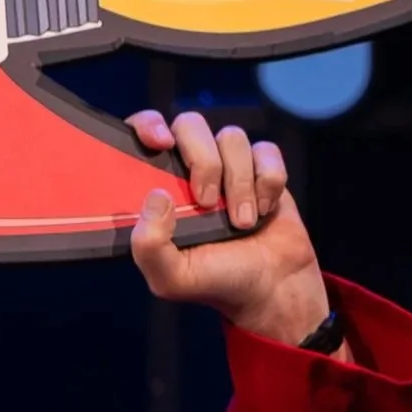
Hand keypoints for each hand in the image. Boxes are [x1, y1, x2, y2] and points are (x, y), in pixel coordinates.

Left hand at [125, 110, 333, 347]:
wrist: (269, 287)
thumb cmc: (214, 282)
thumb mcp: (170, 277)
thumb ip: (149, 245)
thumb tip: (156, 195)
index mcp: (157, 188)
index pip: (142, 135)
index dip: (147, 124)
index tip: (160, 142)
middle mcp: (188, 170)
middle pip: (190, 124)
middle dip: (203, 161)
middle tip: (207, 203)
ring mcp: (227, 166)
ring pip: (232, 137)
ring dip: (240, 183)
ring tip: (240, 223)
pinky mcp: (262, 167)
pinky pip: (266, 150)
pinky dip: (268, 181)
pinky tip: (264, 211)